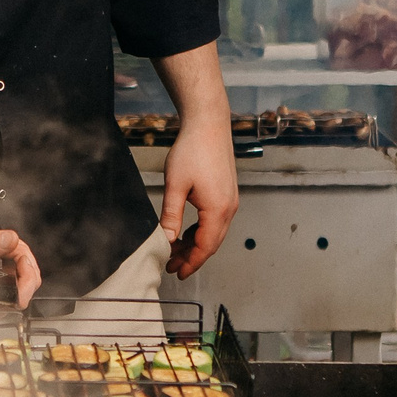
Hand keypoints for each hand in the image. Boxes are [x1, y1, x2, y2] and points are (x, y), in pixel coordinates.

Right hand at [0, 227, 43, 306]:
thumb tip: (13, 239)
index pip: (21, 295)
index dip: (27, 271)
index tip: (19, 251)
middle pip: (25, 287)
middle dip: (24, 261)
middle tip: (11, 244)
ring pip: (20, 282)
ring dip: (18, 260)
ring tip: (4, 245)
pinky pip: (10, 280)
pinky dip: (11, 263)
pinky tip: (1, 252)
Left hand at [149, 42, 240, 280]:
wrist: (209, 123)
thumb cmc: (193, 149)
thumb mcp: (176, 185)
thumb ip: (171, 215)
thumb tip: (166, 239)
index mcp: (218, 209)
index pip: (205, 246)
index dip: (191, 262)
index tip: (177, 273)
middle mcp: (229, 208)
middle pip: (212, 243)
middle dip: (192, 257)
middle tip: (172, 267)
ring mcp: (230, 200)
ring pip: (214, 233)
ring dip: (196, 244)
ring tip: (176, 252)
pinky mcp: (226, 193)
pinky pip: (215, 220)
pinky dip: (201, 231)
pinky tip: (185, 233)